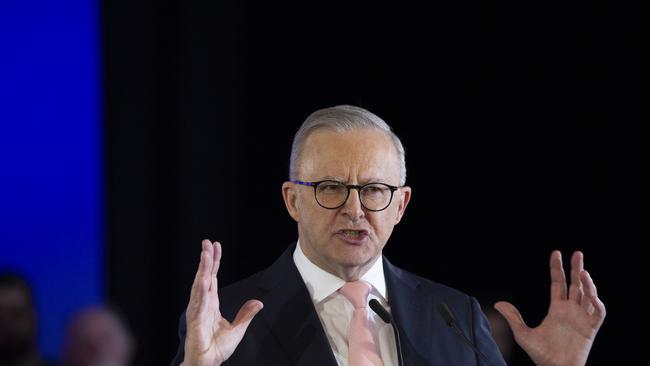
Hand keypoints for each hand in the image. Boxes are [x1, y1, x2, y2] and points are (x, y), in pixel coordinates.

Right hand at [183, 240, 263, 365]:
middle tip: (207, 242)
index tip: (216, 246)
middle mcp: (202, 303)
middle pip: (204, 276)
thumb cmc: (217, 348)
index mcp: (211, 303)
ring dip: (202, 269)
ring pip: (200, 285)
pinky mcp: (195, 321)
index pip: (212, 278)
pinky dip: (201, 290)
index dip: (214, 262)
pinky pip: (199, 303)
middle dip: (206, 259)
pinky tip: (204, 279)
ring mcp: (197, 311)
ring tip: (205, 254)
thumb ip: (246, 315)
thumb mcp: (238, 329)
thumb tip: (259, 303)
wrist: (208, 363)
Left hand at [494, 251, 605, 365]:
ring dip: (588, 284)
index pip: (558, 284)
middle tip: (577, 253)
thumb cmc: (541, 355)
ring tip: (583, 272)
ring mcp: (581, 319)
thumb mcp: (522, 334)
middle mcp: (570, 311)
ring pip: (589, 296)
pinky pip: (598, 313)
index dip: (557, 269)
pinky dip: (597, 303)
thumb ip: (513, 318)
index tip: (556, 253)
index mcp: (556, 310)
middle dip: (577, 268)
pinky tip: (592, 295)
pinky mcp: (590, 329)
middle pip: (576, 285)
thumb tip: (498, 303)